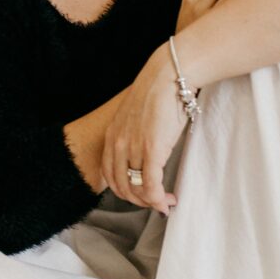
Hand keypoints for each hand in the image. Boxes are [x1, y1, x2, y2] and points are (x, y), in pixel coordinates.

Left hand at [101, 46, 183, 214]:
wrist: (169, 75)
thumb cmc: (159, 92)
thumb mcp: (137, 116)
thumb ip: (136, 135)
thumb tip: (148, 153)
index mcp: (112, 135)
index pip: (110, 175)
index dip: (125, 191)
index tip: (140, 194)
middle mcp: (118, 143)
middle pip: (122, 186)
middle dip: (139, 200)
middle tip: (156, 203)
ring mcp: (133, 147)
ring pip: (137, 189)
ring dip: (152, 202)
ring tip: (166, 202)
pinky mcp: (151, 149)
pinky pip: (151, 185)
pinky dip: (158, 198)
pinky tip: (167, 200)